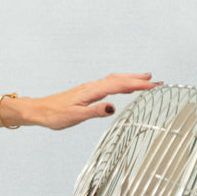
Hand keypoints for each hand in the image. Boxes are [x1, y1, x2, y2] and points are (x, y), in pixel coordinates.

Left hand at [23, 73, 160, 130]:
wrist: (39, 110)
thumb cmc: (55, 115)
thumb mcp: (75, 116)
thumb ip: (95, 111)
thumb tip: (113, 107)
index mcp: (92, 91)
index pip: (119, 85)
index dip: (138, 85)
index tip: (154, 86)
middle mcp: (92, 87)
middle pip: (119, 79)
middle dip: (138, 80)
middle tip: (156, 81)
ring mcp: (90, 88)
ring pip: (114, 79)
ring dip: (130, 79)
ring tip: (145, 79)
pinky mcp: (87, 92)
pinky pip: (109, 83)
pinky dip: (120, 82)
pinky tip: (123, 86)